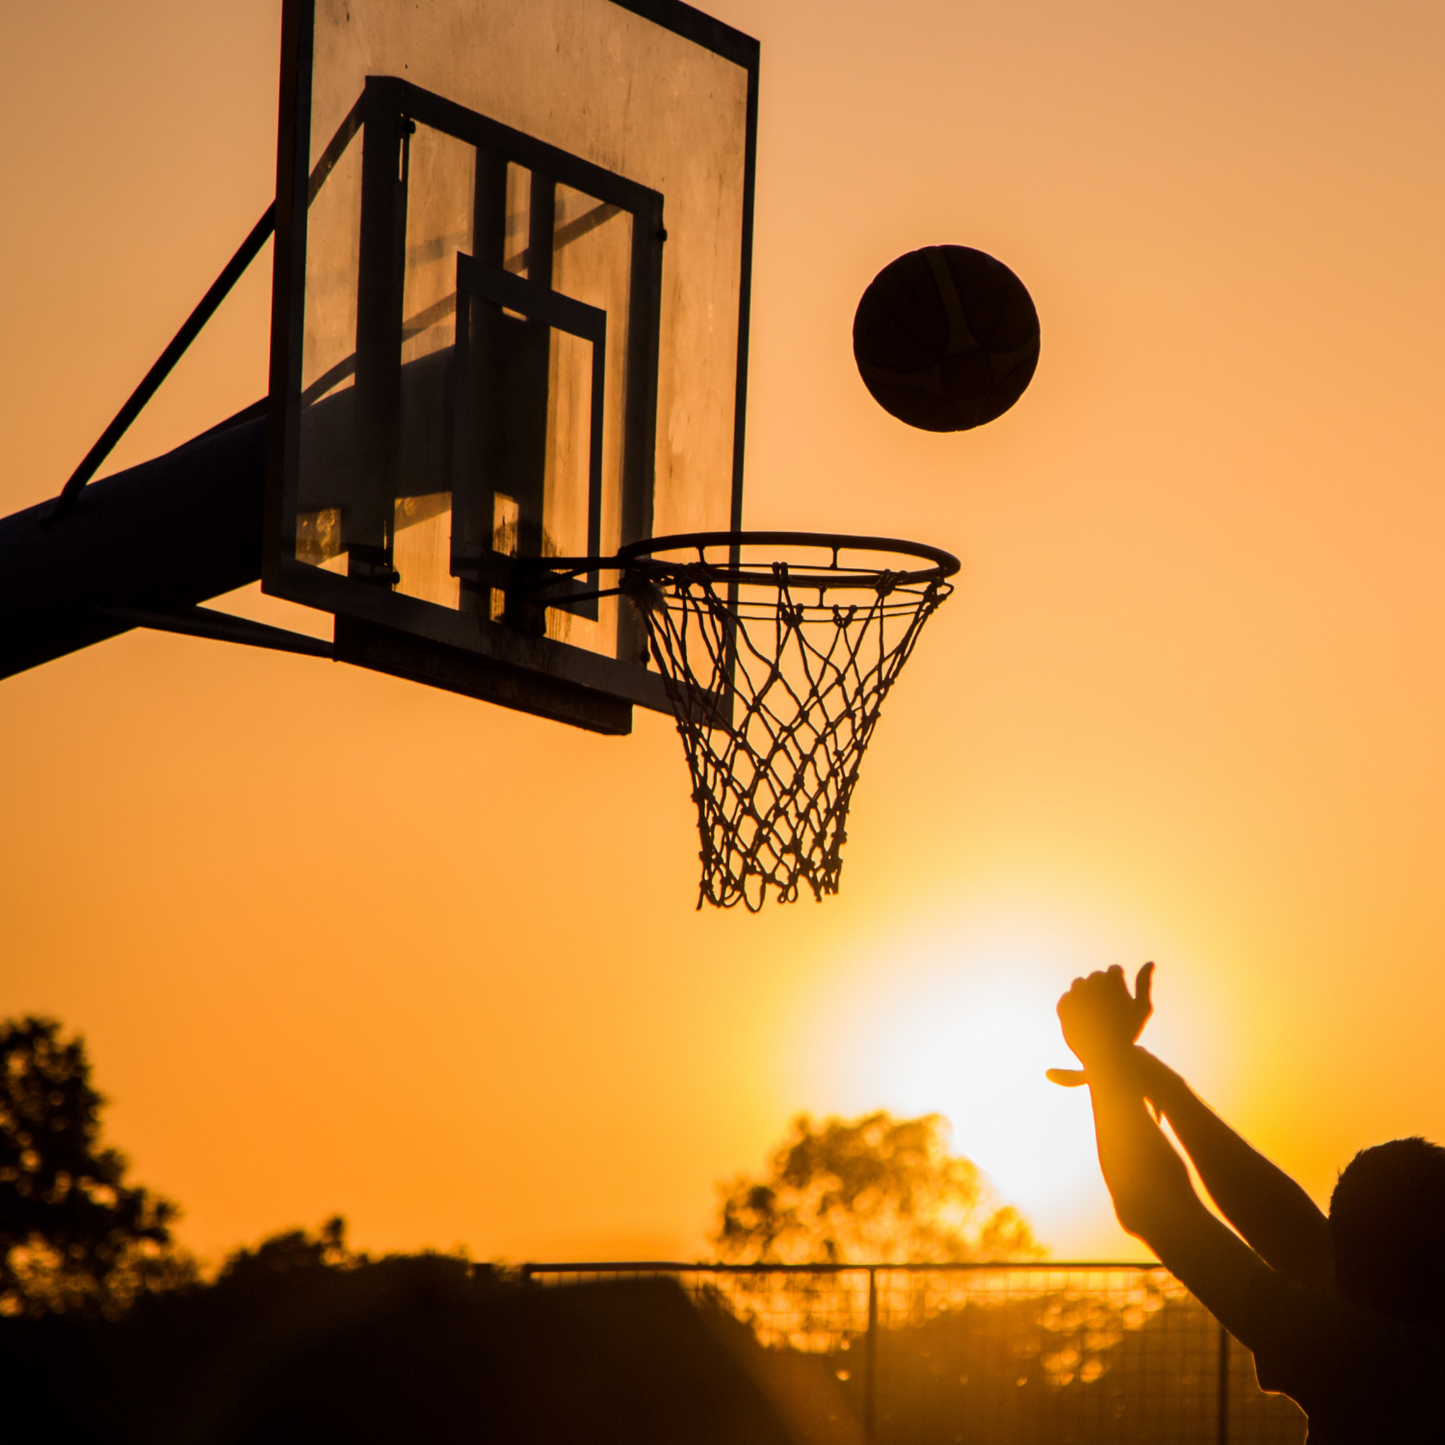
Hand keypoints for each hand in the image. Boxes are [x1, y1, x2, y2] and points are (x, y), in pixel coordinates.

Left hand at [1047, 962, 1154, 1086]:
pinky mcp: (1063, 1003)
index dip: (1119, 988)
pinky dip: (1075, 1008)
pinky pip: (1068, 999)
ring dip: (1087, 995)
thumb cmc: (1128, 1032)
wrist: (1104, 1055)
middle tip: (1108, 1013)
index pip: (1114, 971)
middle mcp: (1092, 980)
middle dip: (1102, 990)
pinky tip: (1085, 1021)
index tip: (1120, 1003)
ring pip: (1080, 985)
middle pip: (1097, 977)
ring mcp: (1075, 991)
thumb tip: (1150, 962)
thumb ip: (1144, 983)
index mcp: (1112, 977)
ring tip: (1096, 1015)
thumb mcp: (1142, 1008)